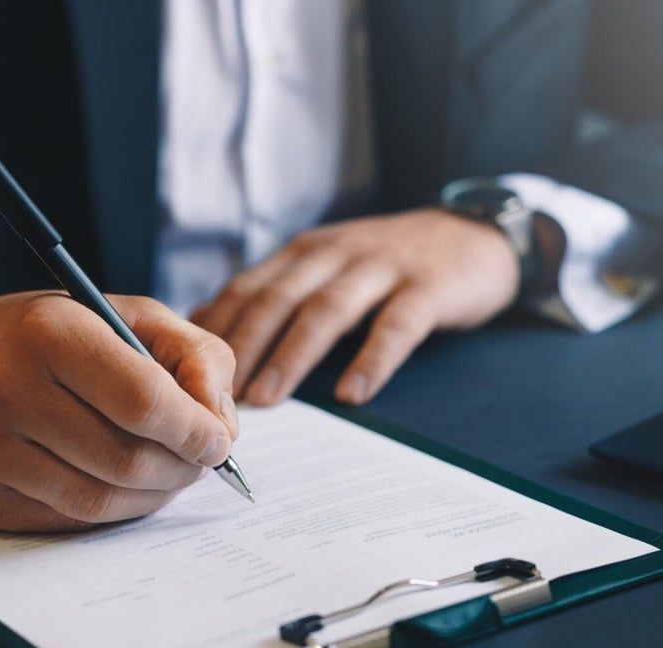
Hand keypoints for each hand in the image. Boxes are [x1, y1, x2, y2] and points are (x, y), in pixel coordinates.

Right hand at [0, 292, 238, 531]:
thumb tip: (221, 422)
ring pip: (100, 500)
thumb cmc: (65, 334)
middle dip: (184, 468)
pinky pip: (69, 518)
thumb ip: (196, 355)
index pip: (145, 402)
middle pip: (127, 460)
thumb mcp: (132, 317)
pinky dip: (117, 509)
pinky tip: (130, 486)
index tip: (220, 441)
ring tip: (173, 471)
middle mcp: (8, 390)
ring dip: (155, 495)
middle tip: (202, 459)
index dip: (195, 431)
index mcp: (51, 334)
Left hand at [192, 208, 518, 404]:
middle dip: (242, 348)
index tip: (189, 376)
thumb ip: (281, 293)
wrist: (474, 234)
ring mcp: (382, 267)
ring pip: (326, 310)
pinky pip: (395, 326)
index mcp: (304, 253)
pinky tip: (352, 392)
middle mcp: (335, 254)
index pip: (247, 289)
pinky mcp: (427, 287)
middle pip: (277, 299)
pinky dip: (371, 360)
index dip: (215, 333)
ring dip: (292, 355)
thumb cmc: (391, 262)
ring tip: (267, 398)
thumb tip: (211, 330)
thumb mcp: (329, 266)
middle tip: (216, 397)